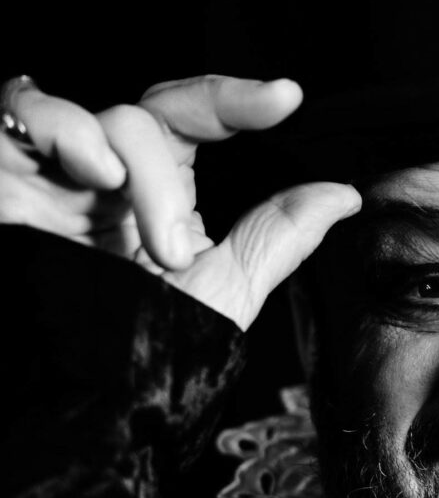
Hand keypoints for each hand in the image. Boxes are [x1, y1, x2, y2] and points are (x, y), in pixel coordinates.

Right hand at [0, 75, 360, 329]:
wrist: (71, 399)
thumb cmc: (140, 348)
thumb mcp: (219, 292)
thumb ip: (278, 237)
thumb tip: (345, 195)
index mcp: (153, 193)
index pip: (193, 119)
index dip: (237, 100)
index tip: (287, 98)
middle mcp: (104, 175)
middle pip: (152, 115)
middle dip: (180, 168)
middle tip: (182, 247)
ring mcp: (50, 171)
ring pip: (106, 116)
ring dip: (142, 173)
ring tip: (154, 248)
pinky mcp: (0, 170)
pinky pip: (24, 108)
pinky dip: (65, 128)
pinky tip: (94, 174)